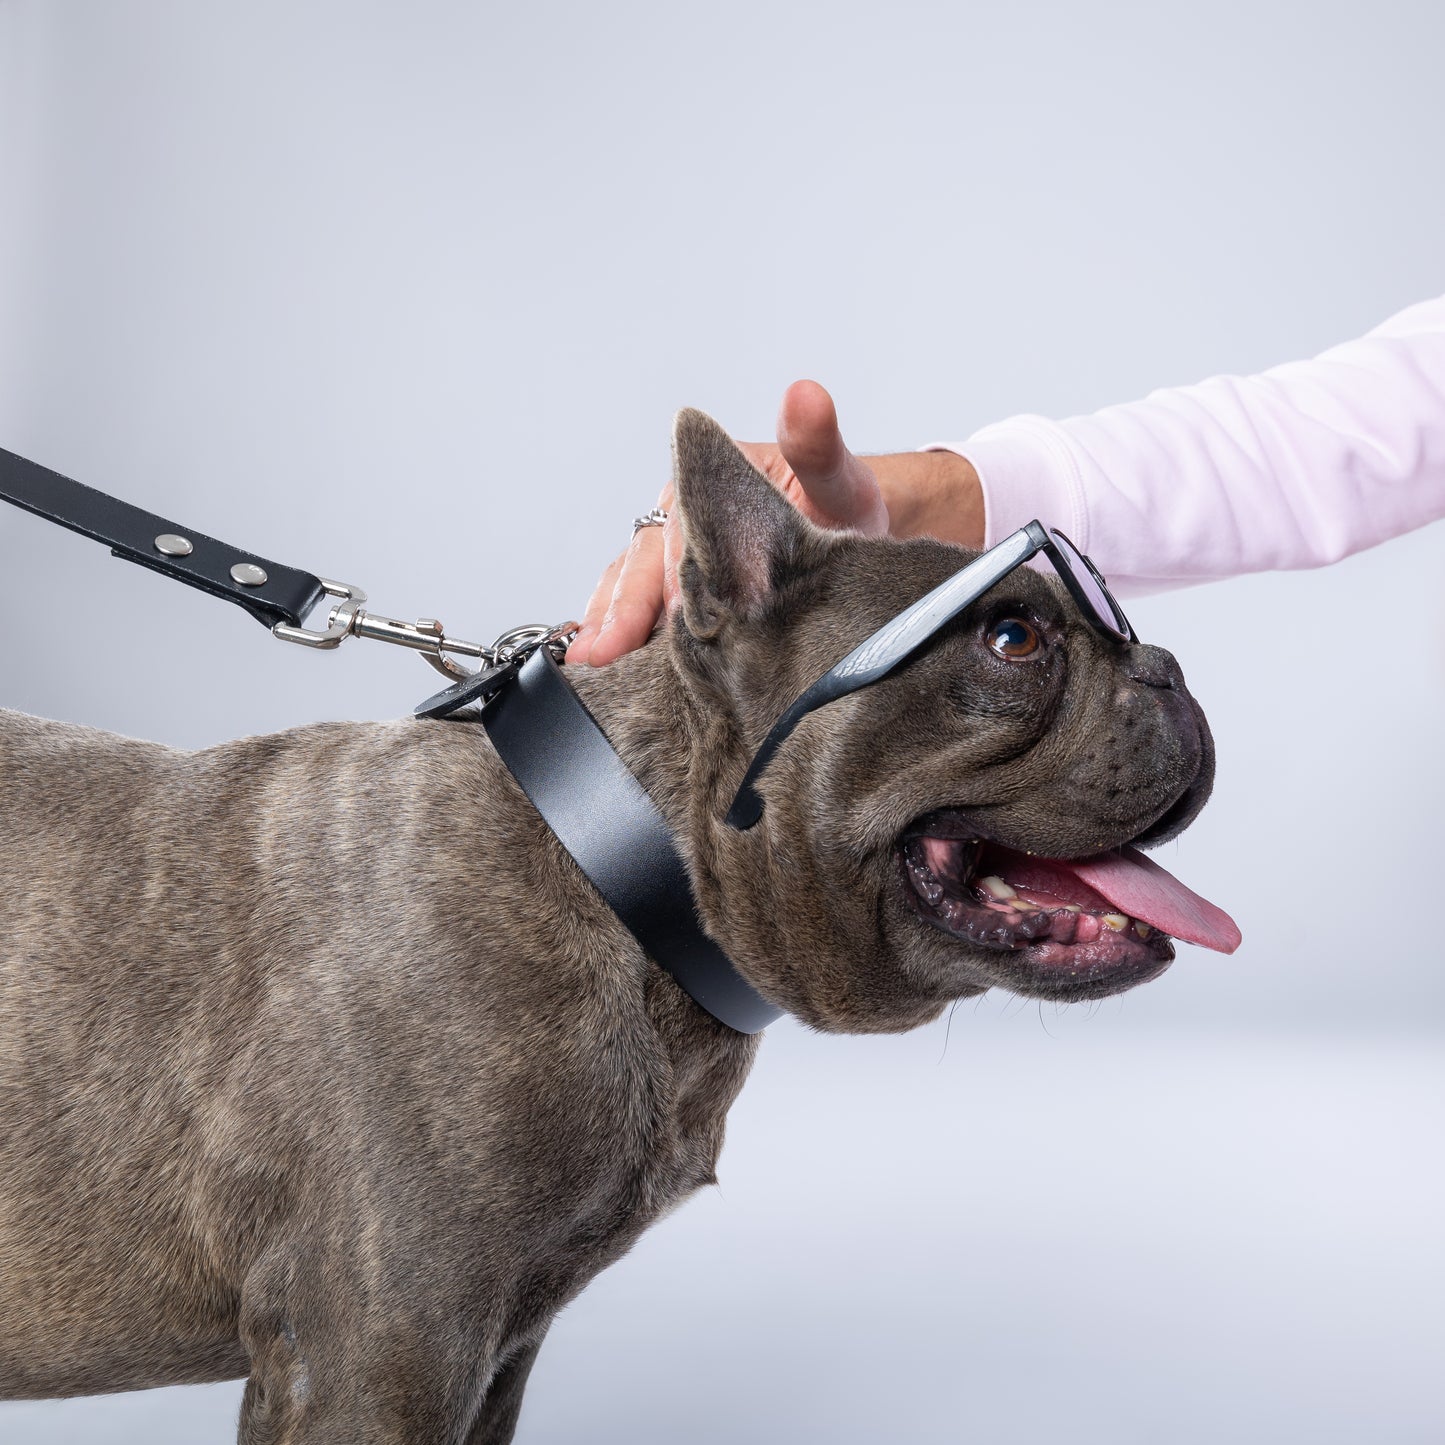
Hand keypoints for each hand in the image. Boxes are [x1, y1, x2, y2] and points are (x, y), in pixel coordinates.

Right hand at [567, 380, 983, 665]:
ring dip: (609, 622)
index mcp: (708, 481)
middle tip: (604, 652)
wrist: (857, 532)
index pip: (678, 534)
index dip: (668, 578)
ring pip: (629, 584)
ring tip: (592, 661)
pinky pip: (638, 604)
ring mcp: (672, 549)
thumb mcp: (839, 478)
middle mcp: (681, 513)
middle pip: (643, 563)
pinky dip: (617, 629)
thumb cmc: (843, 502)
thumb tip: (805, 397)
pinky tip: (602, 661)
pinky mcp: (674, 582)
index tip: (663, 616)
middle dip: (623, 609)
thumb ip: (818, 443)